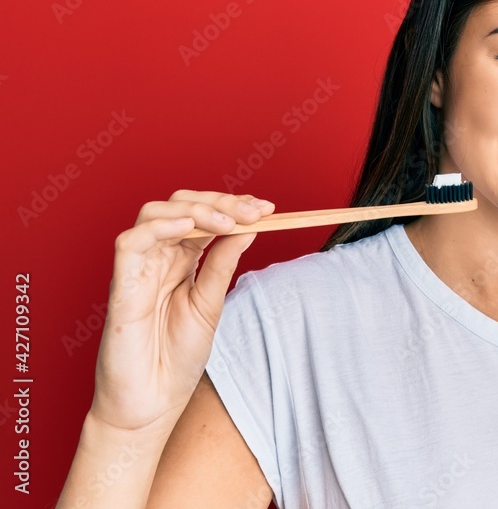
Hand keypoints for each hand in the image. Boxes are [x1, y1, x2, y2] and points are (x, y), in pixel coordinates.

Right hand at [89, 190, 275, 433]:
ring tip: (228, 222)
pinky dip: (160, 228)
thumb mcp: (210, 305)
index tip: (268, 208)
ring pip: (154, 214)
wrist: (152, 404)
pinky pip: (130, 243)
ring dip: (196, 210)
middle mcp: (158, 259)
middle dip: (220, 202)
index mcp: (181, 262)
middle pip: (181, 206)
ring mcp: (138, 271)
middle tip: (254, 212)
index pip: (204, 217)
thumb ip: (222, 266)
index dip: (233, 206)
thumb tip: (250, 227)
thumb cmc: (176, 359)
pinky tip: (190, 227)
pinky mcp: (121, 287)